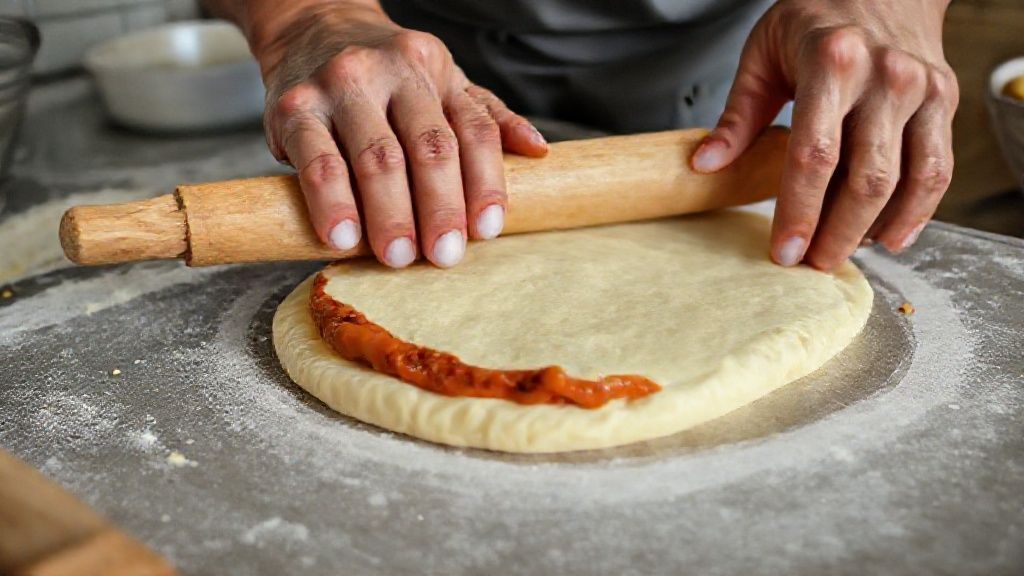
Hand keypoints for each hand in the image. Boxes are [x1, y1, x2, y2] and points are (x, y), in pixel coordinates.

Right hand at [250, 1, 546, 267]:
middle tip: (445, 256)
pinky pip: (315, 161)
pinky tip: (343, 237)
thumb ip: (486, 117)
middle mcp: (391, 72)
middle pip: (428, 146)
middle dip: (441, 207)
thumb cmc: (386, 73)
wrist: (310, 27)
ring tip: (399, 257)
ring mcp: (339, 87)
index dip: (486, 182)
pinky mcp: (293, 108)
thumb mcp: (442, 81)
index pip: (472, 130)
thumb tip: (538, 150)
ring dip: (390, 213)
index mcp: (434, 68)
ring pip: (375, 157)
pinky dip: (331, 202)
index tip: (489, 230)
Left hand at [692, 0, 957, 269]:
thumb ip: (737, 115)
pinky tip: (890, 236)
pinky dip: (917, 211)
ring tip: (842, 253)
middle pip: (865, 178)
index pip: (814, 155)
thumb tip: (704, 167)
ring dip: (874, 229)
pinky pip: (937, 169)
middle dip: (837, 233)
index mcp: (831, 62)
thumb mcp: (762, 54)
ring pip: (907, 179)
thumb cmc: (814, 18)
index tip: (784, 252)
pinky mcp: (944, 99)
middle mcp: (884, 76)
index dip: (799, 211)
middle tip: (812, 264)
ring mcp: (921, 88)